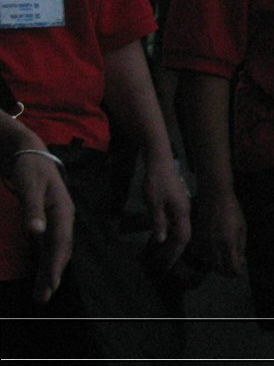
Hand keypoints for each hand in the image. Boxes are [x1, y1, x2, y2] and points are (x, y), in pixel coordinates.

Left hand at [9, 151, 72, 302]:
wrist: (31, 154)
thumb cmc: (31, 169)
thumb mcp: (30, 186)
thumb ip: (32, 209)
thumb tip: (36, 233)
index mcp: (63, 210)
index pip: (61, 241)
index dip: (56, 263)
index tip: (50, 283)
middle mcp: (63, 218)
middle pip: (60, 250)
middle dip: (53, 274)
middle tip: (43, 297)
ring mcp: (56, 220)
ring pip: (55, 250)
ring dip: (49, 271)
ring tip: (43, 293)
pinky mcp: (48, 221)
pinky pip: (49, 245)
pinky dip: (47, 261)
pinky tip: (44, 273)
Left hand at [141, 155, 191, 272]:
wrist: (160, 162)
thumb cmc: (157, 183)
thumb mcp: (154, 204)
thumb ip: (159, 223)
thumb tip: (162, 241)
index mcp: (182, 212)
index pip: (182, 237)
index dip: (175, 252)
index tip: (167, 266)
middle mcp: (186, 211)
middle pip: (184, 235)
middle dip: (175, 251)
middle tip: (164, 265)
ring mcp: (183, 206)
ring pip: (182, 229)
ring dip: (173, 243)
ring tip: (164, 255)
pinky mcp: (178, 203)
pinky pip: (178, 223)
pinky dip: (172, 234)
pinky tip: (165, 238)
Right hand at [194, 190, 246, 276]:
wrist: (214, 197)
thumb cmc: (232, 210)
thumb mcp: (241, 228)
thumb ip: (240, 246)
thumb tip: (240, 262)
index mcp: (228, 243)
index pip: (232, 268)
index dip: (238, 272)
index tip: (241, 270)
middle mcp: (213, 247)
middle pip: (220, 269)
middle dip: (229, 270)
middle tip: (235, 266)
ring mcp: (203, 244)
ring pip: (210, 264)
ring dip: (219, 264)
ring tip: (226, 257)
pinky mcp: (195, 240)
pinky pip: (202, 255)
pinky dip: (209, 257)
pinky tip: (215, 250)